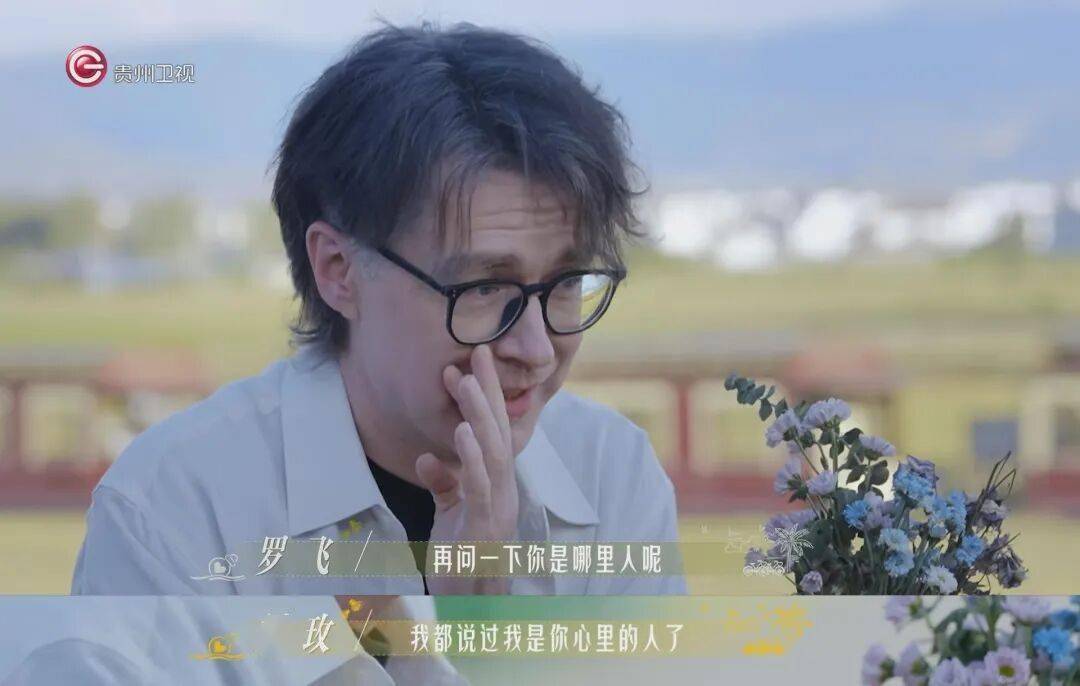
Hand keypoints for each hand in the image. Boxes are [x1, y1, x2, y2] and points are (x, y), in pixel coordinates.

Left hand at [414, 343, 518, 593]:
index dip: (488, 397)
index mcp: (498, 485)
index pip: (495, 432)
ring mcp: (498, 509)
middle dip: (489, 392)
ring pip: (494, 452)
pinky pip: (478, 486)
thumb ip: (444, 485)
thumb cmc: (463, 564)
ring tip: (465, 381)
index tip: (475, 362)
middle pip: (500, 433)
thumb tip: (427, 458)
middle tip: (477, 353)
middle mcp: (505, 491)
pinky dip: (470, 457)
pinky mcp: (484, 529)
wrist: (473, 614)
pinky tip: (459, 432)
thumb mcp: (450, 516)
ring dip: (479, 415)